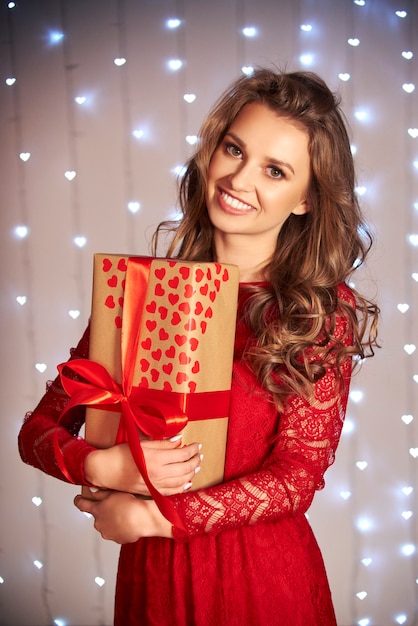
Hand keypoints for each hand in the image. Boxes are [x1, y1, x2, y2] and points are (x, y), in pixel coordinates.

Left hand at [74, 489, 172, 543]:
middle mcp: (99, 524)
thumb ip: (100, 494)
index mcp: (96, 510)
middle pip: (97, 516)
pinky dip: (120, 528)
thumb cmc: (128, 504)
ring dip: (112, 520)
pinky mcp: (117, 539)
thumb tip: (93, 492)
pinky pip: (116, 532)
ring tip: (124, 514)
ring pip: (106, 525)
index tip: (78, 499)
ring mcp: (107, 533)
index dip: (79, 500)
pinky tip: (128, 521)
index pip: (81, 504)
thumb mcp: (112, 493)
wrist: (141, 519)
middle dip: (103, 512)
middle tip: (114, 506)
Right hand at [84, 436, 201, 495]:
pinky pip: (172, 491)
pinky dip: (182, 487)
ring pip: (181, 481)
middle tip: (199, 455)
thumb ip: (163, 443)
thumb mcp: (142, 443)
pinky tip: (187, 483)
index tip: (197, 445)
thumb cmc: (120, 454)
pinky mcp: (152, 492)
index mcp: (156, 458)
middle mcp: (158, 473)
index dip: (192, 449)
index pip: (182, 453)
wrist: (105, 470)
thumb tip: (179, 440)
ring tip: (196, 467)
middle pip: (185, 468)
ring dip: (191, 473)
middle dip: (195, 461)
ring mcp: (155, 485)